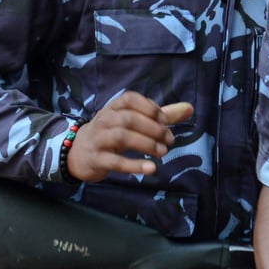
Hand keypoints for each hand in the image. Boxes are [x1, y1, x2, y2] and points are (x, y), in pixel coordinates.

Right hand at [66, 93, 192, 182]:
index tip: (165, 121)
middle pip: (129, 119)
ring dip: (146, 144)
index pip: (130, 99)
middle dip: (153, 129)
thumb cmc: (111, 134)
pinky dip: (134, 165)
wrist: (78, 153)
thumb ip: (160, 116)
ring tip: (163, 153)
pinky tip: (151, 169)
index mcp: (113, 108)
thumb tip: (190, 108)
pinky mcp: (97, 159)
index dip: (149, 108)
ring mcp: (99, 139)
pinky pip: (115, 162)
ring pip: (122, 137)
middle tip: (169, 140)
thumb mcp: (132, 122)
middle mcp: (104, 120)